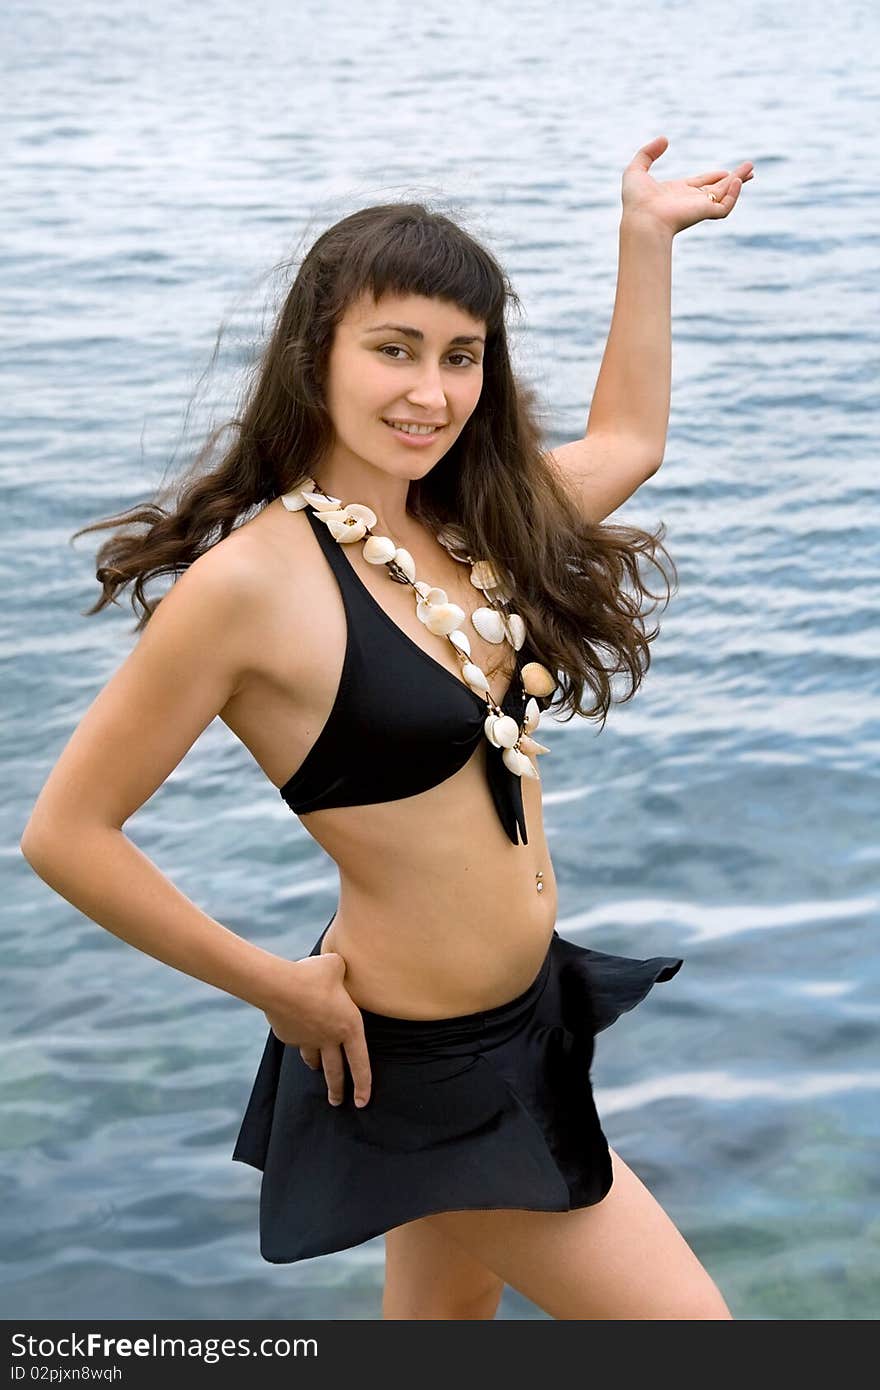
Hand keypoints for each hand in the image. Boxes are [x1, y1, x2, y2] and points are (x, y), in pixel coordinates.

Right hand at [262, 951, 371, 1108]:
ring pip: (314, 1059)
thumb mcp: (336, 966)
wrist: (280, 986)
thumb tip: (337, 968)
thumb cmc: (314, 975)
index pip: (360, 1062)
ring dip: (317, 1065)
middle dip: (337, 1089)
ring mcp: (307, 1040)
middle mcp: (329, 1038)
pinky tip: (293, 1026)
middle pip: (335, 1071)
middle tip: (337, 1102)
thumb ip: (341, 971)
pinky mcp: (288, 1037)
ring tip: (317, 1068)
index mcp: (350, 1026)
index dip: (364, 1084)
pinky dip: (297, 1036)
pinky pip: (295, 1039)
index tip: (363, 1102)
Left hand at [621, 135, 753, 234]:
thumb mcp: (636, 170)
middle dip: (733, 180)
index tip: (725, 172)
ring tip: (751, 170)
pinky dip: (733, 194)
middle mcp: (690, 201)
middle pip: (717, 190)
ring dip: (738, 182)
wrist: (641, 220)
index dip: (713, 177)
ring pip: (725, 195)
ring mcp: (698, 207)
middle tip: (749, 170)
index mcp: (677, 193)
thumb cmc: (636, 201)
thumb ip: (648, 153)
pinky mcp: (704, 213)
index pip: (700, 184)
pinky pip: (725, 206)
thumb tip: (665, 139)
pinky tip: (736, 181)